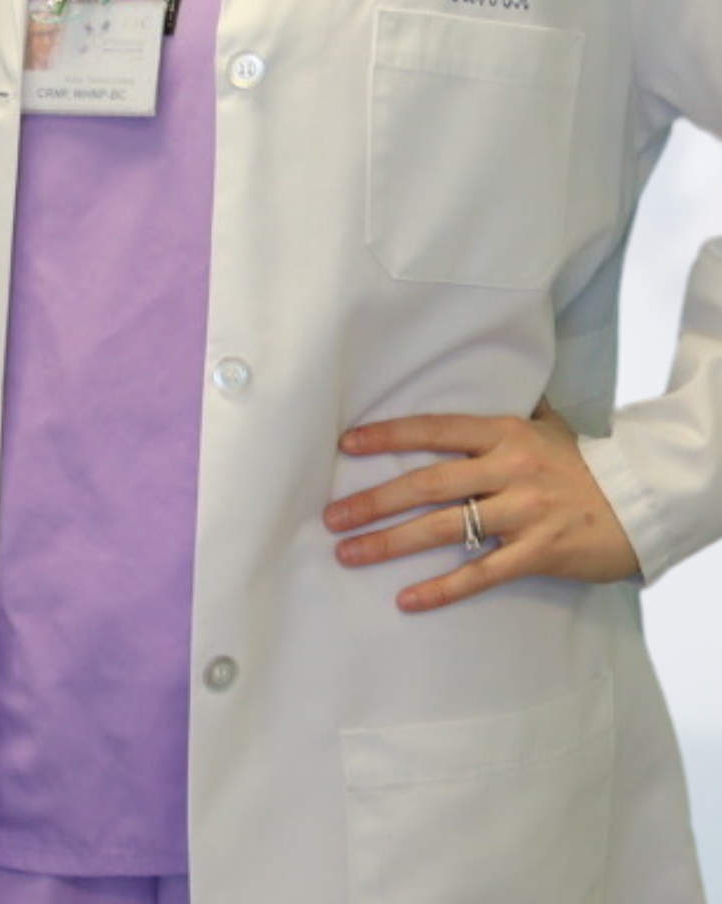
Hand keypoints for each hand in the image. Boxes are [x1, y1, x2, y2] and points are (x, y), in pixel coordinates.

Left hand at [323, 400, 638, 611]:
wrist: (641, 503)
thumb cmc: (585, 463)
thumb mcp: (549, 425)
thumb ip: (514, 408)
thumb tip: (498, 374)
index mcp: (504, 434)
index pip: (434, 430)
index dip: (388, 436)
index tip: (346, 444)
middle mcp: (508, 470)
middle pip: (427, 484)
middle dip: (374, 500)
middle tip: (332, 516)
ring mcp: (522, 513)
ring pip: (445, 529)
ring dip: (391, 543)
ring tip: (349, 554)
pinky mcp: (537, 553)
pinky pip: (481, 574)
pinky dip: (442, 588)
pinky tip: (407, 599)